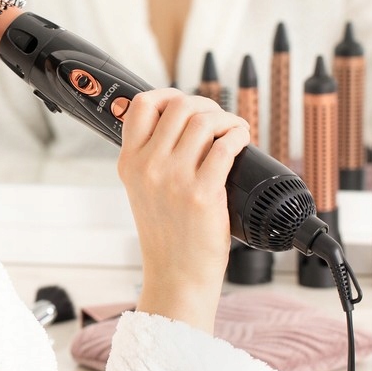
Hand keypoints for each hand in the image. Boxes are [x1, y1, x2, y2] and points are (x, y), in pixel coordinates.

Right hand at [113, 89, 249, 334]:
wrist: (176, 276)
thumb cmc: (166, 235)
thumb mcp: (142, 191)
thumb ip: (151, 158)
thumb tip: (183, 124)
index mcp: (129, 163)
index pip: (141, 105)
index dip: (167, 94)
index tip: (184, 102)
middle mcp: (147, 167)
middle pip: (178, 106)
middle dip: (205, 105)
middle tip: (217, 119)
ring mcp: (173, 179)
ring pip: (203, 122)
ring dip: (226, 118)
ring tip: (233, 129)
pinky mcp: (202, 194)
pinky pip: (225, 147)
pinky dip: (239, 134)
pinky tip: (243, 138)